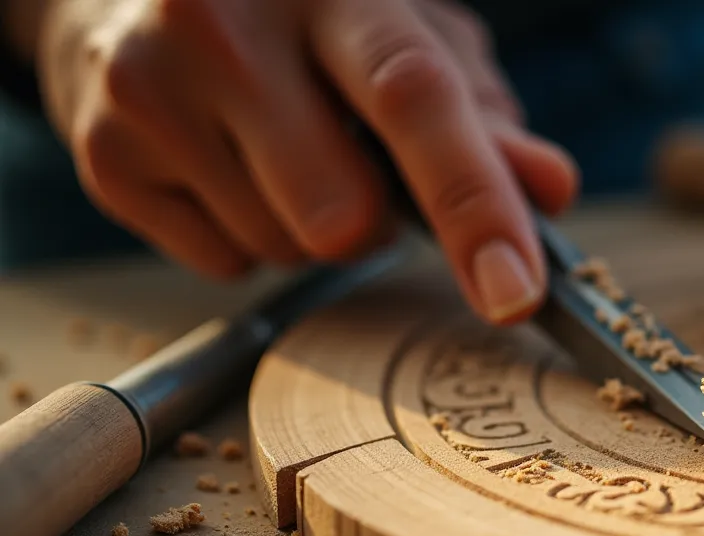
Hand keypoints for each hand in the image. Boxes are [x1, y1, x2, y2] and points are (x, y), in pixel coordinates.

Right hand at [32, 0, 576, 322]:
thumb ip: (481, 117)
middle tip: (351, 160)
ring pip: (288, 251)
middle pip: (345, 216)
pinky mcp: (106, 157)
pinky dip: (250, 236)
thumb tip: (551, 190)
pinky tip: (228, 165)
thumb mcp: (406, 39)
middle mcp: (226, 23)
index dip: (475, 202)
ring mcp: (149, 88)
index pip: (413, 98)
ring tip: (279, 150)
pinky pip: (227, 264)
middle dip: (374, 221)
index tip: (514, 292)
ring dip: (311, 227)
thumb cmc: (305, 21)